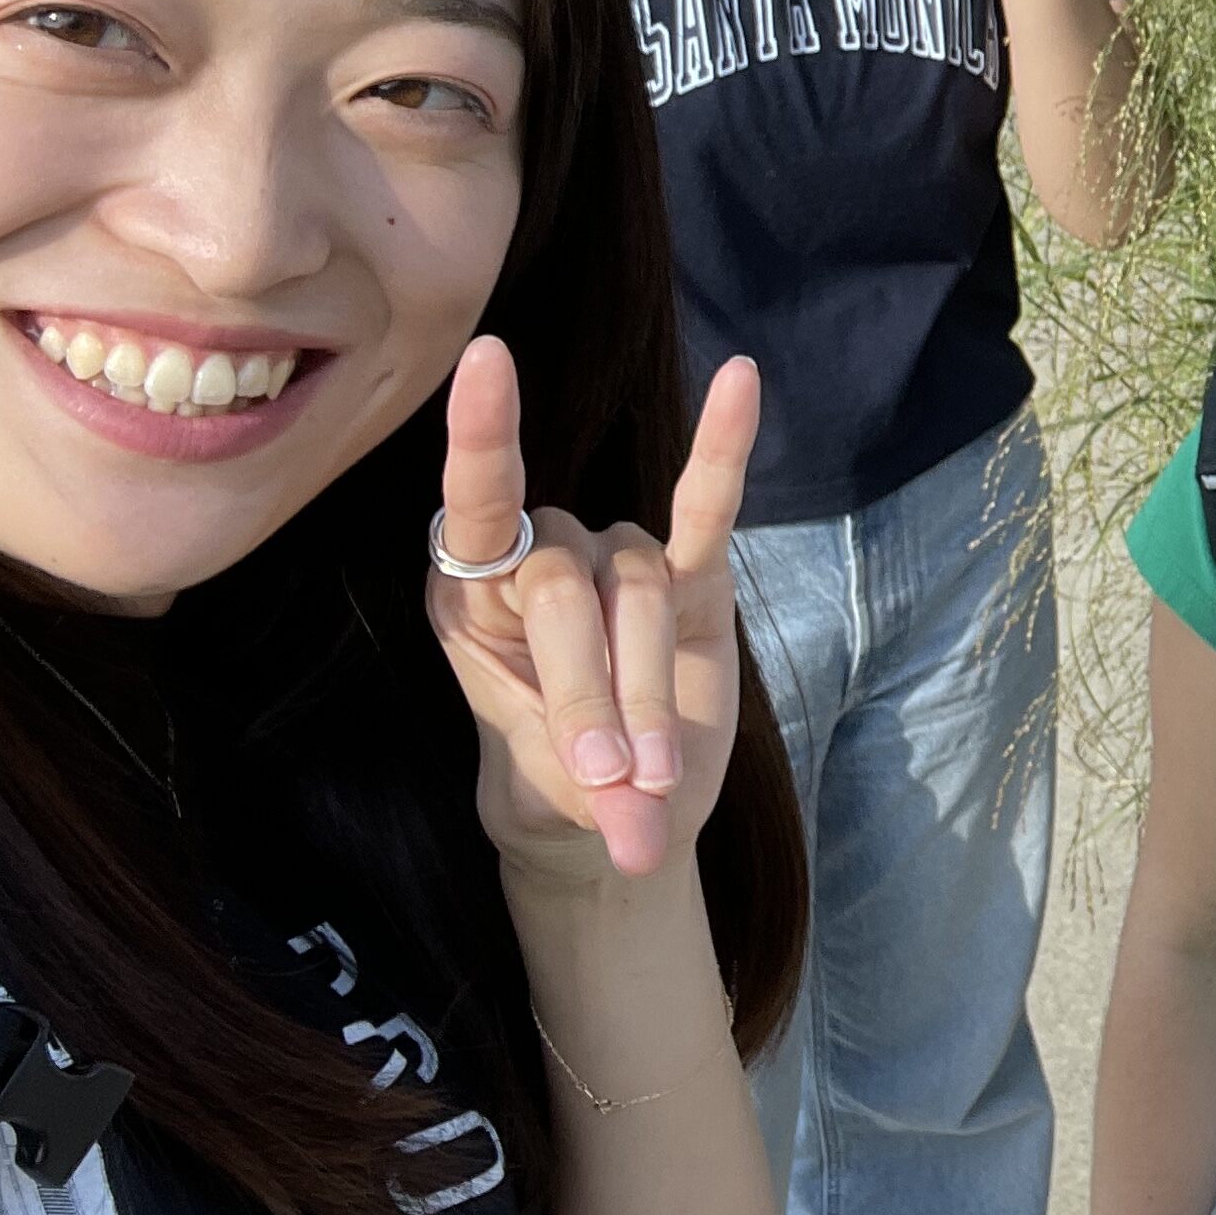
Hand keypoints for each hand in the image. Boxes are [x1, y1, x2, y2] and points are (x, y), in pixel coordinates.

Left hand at [426, 339, 757, 885]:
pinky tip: (743, 381)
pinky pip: (706, 504)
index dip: (483, 437)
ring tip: (659, 778)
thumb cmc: (558, 787)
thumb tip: (641, 853)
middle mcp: (542, 560)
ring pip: (638, 591)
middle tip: (619, 782)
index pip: (474, 506)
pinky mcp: (692, 573)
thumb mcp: (554, 796)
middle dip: (594, 692)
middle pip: (566, 587)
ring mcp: (618, 560)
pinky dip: (722, 447)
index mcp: (473, 597)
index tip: (488, 361)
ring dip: (649, 689)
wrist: (612, 807)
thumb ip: (596, 808)